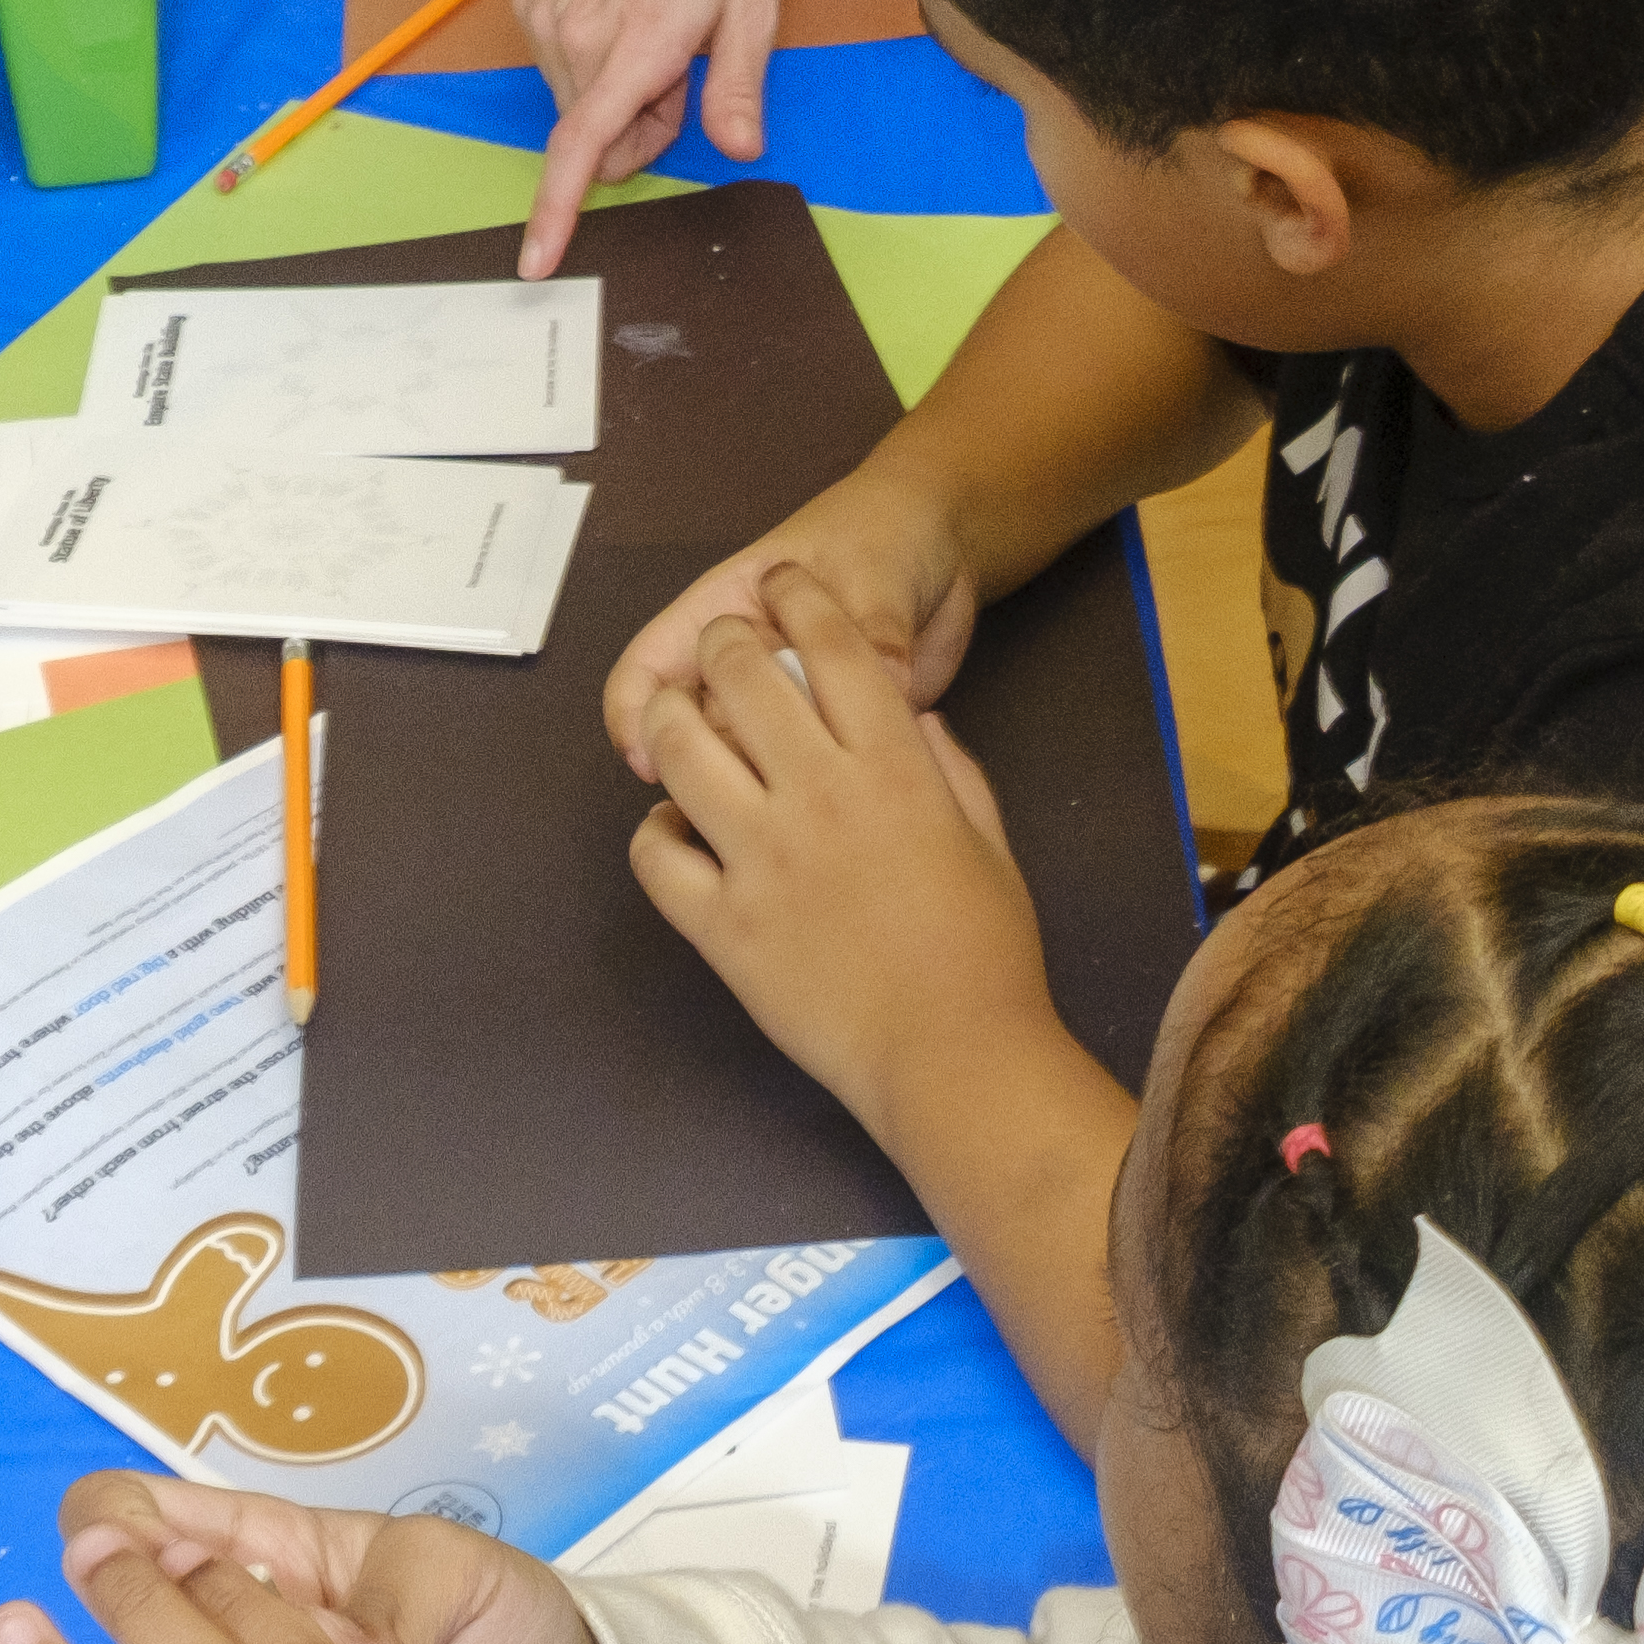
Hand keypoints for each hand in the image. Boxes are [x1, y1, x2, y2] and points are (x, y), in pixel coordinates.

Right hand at [50, 1468, 632, 1643]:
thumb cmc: (502, 1627)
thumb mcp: (464, 1577)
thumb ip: (398, 1604)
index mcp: (282, 1554)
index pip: (167, 1519)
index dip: (117, 1520)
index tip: (102, 1540)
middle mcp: (250, 1639)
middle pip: (143, 1621)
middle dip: (117, 1612)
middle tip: (126, 1621)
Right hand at [515, 0, 789, 274]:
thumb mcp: (755, 4)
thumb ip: (736, 85)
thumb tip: (737, 147)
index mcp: (635, 42)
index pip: (581, 147)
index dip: (558, 212)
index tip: (536, 261)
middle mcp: (575, 33)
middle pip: (596, 135)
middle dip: (642, 124)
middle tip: (687, 67)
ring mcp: (548, 15)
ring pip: (579, 102)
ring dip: (621, 91)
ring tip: (663, 29)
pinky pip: (563, 64)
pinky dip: (599, 60)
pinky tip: (631, 10)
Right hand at [605, 459, 976, 775]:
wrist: (946, 542)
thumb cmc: (883, 531)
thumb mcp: (870, 568)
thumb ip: (873, 629)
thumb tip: (889, 683)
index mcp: (725, 610)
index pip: (649, 668)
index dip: (634, 716)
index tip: (650, 761)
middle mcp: (750, 664)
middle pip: (698, 729)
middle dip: (715, 758)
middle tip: (759, 770)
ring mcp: (793, 700)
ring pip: (755, 759)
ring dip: (771, 779)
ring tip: (811, 788)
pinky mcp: (842, 730)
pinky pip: (819, 768)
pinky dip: (830, 782)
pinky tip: (857, 786)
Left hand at [629, 565, 1055, 1146]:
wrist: (952, 1057)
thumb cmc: (987, 951)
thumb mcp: (987, 837)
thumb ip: (947, 765)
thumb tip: (910, 718)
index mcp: (894, 768)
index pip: (834, 645)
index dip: (801, 598)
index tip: (784, 586)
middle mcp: (818, 797)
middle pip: (743, 676)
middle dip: (725, 644)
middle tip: (722, 650)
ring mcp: (759, 861)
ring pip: (683, 751)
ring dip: (675, 721)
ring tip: (681, 723)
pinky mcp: (721, 928)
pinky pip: (657, 857)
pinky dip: (657, 832)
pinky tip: (677, 830)